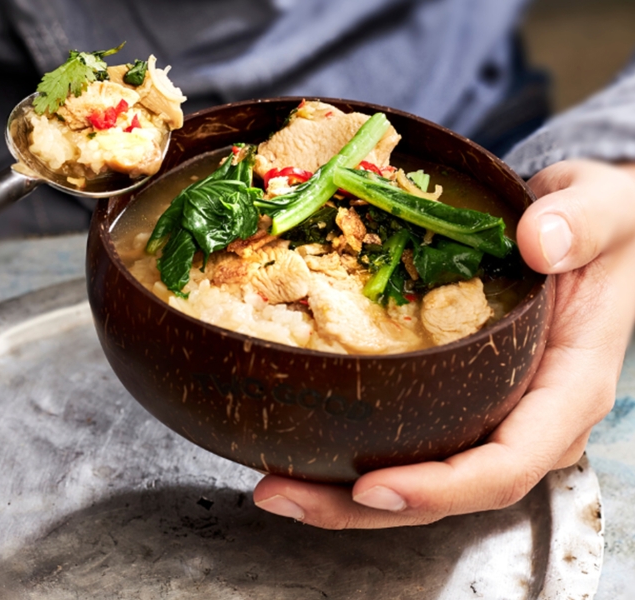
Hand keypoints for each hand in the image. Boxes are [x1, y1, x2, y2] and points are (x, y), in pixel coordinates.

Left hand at [253, 159, 634, 527]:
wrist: (575, 230)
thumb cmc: (596, 228)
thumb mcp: (604, 208)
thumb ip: (584, 222)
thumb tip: (540, 241)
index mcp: (566, 390)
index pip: (507, 465)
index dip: (441, 488)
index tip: (373, 487)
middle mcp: (527, 421)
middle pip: (447, 491)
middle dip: (362, 506)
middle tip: (282, 495)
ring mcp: (489, 416)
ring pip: (417, 479)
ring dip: (341, 494)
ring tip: (273, 486)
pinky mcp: (456, 402)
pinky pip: (404, 443)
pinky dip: (349, 454)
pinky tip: (296, 447)